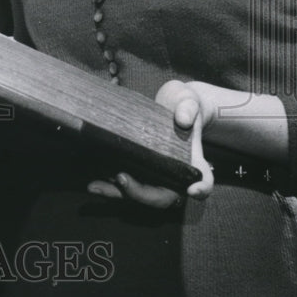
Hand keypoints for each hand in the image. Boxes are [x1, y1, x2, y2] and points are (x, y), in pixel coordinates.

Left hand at [87, 80, 216, 208]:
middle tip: (120, 179)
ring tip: (95, 187)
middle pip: (162, 196)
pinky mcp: (138, 173)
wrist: (169, 108)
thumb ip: (188, 107)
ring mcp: (155, 177)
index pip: (203, 182)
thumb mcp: (188, 100)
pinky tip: (92, 184)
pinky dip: (110, 188)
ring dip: (117, 194)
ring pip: (140, 195)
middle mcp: (175, 176)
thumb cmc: (183, 105)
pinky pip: (125, 186)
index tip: (193, 189)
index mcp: (194, 162)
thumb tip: (182, 119)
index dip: (201, 188)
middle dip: (140, 193)